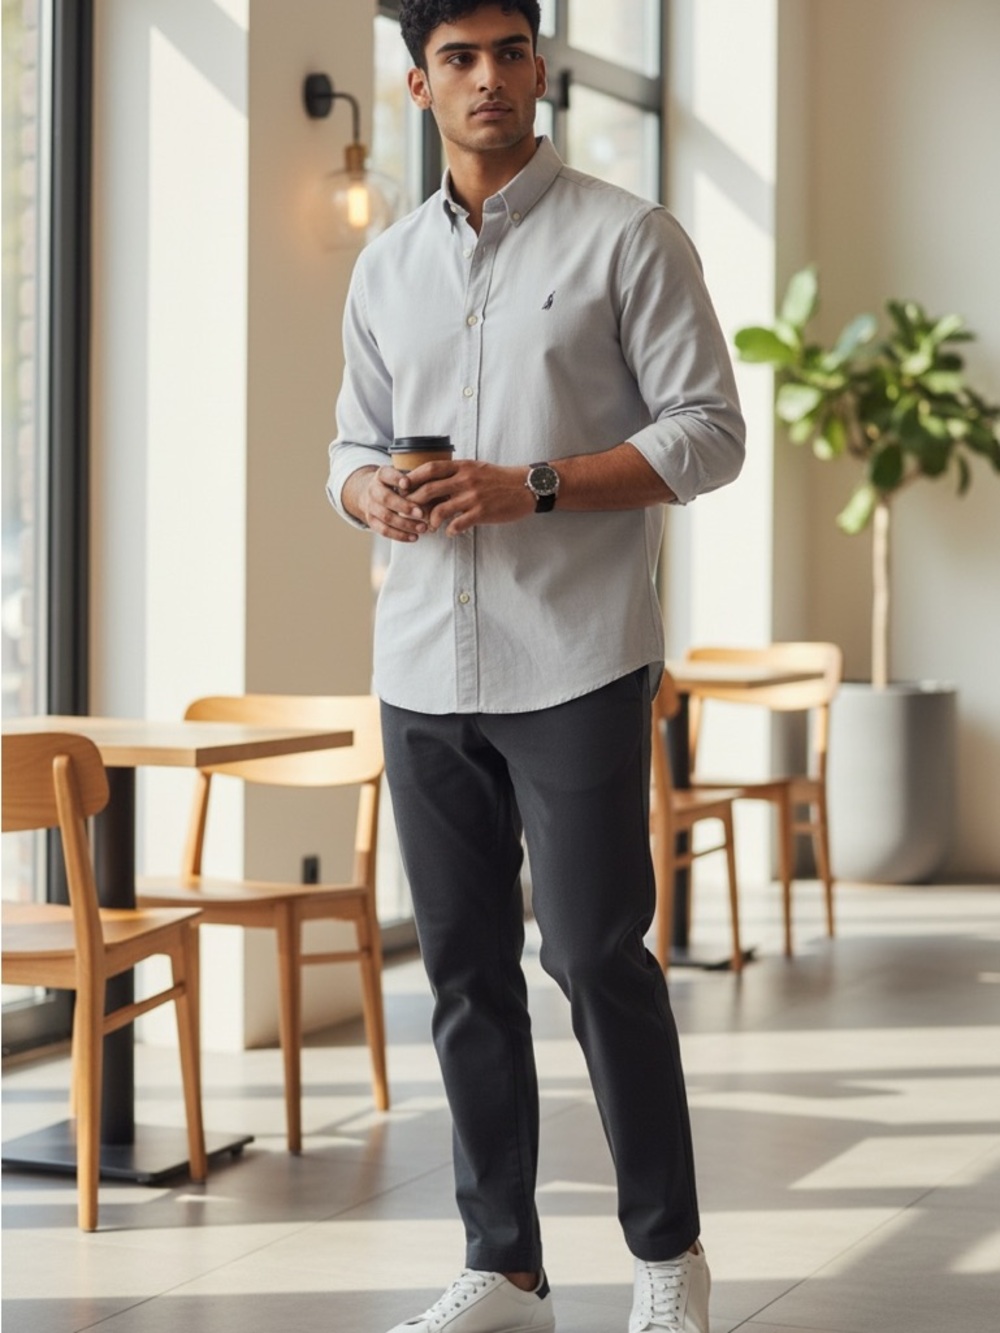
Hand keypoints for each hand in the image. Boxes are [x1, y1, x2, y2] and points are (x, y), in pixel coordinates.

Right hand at [351, 465, 428, 542]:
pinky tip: (414, 537)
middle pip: (386, 499)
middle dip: (404, 507)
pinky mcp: (371, 521)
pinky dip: (400, 535)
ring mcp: (370, 506)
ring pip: (386, 517)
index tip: (407, 484)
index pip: (387, 475)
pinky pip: (384, 531)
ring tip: (423, 528)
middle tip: (421, 513)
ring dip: (405, 524)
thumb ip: (416, 481)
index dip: (396, 479)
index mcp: (382, 475)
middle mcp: (373, 490)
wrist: (374, 494)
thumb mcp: (403, 477)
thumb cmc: (398, 485)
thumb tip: (436, 490)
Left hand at [406, 459, 533, 535]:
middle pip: (429, 489)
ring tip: (430, 526)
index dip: (413, 477)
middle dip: (414, 502)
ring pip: (440, 509)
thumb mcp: (476, 468)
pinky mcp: (482, 512)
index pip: (431, 468)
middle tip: (409, 511)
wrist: (525, 487)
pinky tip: (449, 532)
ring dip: (430, 520)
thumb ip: (456, 472)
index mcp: (463, 466)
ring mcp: (473, 497)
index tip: (403, 486)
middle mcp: (466, 479)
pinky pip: (458, 524)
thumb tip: (433, 479)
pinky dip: (449, 530)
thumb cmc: (498, 479)